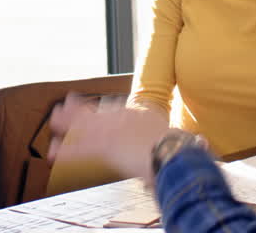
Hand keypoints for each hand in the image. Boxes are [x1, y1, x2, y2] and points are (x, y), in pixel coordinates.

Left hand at [47, 93, 171, 182]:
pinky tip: (54, 152)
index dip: (104, 108)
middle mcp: (122, 118)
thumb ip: (183, 141)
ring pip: (83, 125)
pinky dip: (65, 151)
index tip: (96, 106)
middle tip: (65, 103)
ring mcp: (111, 131)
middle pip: (96, 111)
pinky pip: (80, 149)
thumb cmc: (182, 150)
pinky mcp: (104, 146)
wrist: (173, 152)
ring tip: (54, 119)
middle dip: (79, 108)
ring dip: (67, 123)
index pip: (116, 109)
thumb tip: (202, 144)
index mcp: (140, 115)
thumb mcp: (183, 140)